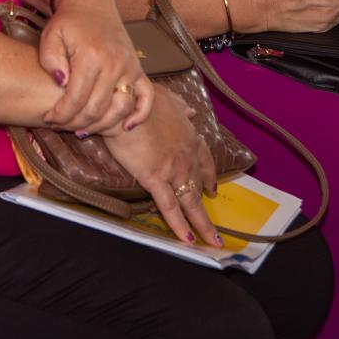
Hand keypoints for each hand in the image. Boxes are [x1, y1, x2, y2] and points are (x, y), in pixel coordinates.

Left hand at [39, 0, 154, 134]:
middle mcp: (114, 63)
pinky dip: (139, 115)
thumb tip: (61, 83)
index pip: (76, 99)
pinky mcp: (138, 69)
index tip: (49, 118)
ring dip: (102, 125)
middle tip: (61, 124)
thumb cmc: (68, 22)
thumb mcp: (51, 36)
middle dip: (75, 122)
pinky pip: (146, 97)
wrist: (91, 3)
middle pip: (97, 108)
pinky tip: (125, 127)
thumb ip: (51, 60)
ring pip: (121, 108)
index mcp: (90, 56)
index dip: (61, 114)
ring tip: (83, 128)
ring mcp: (129, 67)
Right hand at [102, 85, 221, 245]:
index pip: (204, 159)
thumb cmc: (141, 97)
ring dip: (203, 224)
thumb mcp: (166, 98)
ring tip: (212, 241)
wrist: (124, 103)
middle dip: (207, 206)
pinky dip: (179, 225)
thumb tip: (190, 112)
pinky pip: (170, 207)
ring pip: (191, 202)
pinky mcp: (156, 178)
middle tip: (214, 223)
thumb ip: (179, 107)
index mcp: (188, 136)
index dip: (209, 175)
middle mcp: (186, 155)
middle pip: (199, 185)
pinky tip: (187, 239)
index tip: (212, 186)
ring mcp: (173, 168)